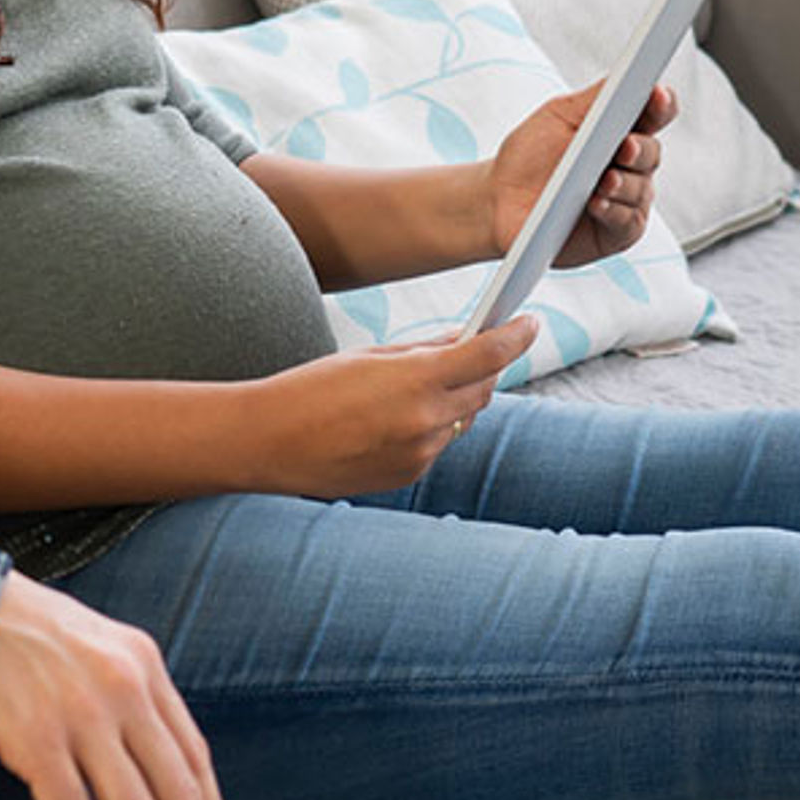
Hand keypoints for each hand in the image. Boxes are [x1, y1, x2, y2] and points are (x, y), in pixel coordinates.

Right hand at [242, 317, 538, 497]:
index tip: (530, 323)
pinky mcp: (409, 476)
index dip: (516, 336)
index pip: (488, 355)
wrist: (269, 443)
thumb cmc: (310, 389)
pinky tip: (393, 420)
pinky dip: (430, 428)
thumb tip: (465, 340)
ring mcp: (420, 454)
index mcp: (415, 380)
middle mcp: (426, 421)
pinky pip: (437, 446)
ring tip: (417, 387)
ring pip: (462, 420)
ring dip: (454, 400)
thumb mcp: (368, 356)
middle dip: (483, 369)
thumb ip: (423, 350)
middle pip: (483, 389)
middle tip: (474, 350)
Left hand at [492, 80, 677, 268]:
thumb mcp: (558, 116)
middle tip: (626, 144)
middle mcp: (629, 165)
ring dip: (624, 183)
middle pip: (652, 152)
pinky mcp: (616, 231)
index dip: (661, 104)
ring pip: (641, 189)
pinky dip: (614, 211)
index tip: (657, 94)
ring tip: (604, 180)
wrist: (499, 201)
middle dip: (641, 148)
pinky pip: (627, 221)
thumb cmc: (529, 156)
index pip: (653, 114)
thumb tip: (626, 75)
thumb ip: (594, 98)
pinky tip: (597, 203)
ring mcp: (626, 199)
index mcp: (620, 131)